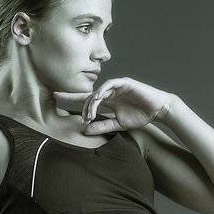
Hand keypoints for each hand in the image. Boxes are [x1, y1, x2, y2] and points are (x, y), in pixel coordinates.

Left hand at [54, 77, 174, 136]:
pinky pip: (110, 85)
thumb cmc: (140, 116)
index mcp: (106, 101)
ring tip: (88, 115)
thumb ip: (102, 127)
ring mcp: (115, 86)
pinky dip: (103, 91)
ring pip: (97, 92)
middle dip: (74, 98)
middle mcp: (108, 92)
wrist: (158, 110)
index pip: (86, 100)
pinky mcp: (124, 83)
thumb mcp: (118, 124)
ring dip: (91, 103)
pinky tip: (97, 98)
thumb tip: (85, 130)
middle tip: (63, 101)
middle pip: (87, 94)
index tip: (55, 97)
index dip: (71, 98)